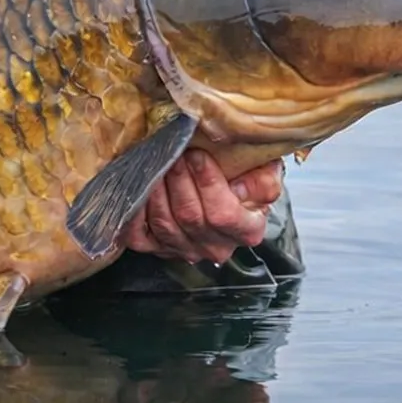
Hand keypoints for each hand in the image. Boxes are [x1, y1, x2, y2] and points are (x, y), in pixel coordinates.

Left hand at [118, 152, 282, 263]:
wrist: (224, 194)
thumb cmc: (243, 180)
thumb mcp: (265, 175)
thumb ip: (263, 181)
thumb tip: (239, 187)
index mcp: (247, 232)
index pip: (223, 214)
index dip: (208, 183)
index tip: (198, 154)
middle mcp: (216, 248)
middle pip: (190, 216)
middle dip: (178, 179)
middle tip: (173, 151)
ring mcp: (184, 251)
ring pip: (165, 223)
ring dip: (157, 189)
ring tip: (157, 162)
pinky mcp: (157, 249)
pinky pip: (139, 234)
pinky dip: (136, 209)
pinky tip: (140, 186)